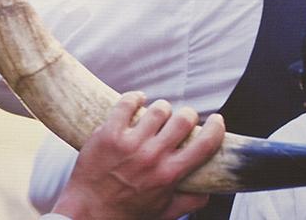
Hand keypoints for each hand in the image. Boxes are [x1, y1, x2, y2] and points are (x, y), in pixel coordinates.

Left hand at [51, 92, 225, 219]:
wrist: (87, 215)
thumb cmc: (127, 215)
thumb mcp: (164, 213)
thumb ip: (190, 202)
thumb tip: (209, 191)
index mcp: (170, 175)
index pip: (206, 143)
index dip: (217, 127)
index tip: (217, 121)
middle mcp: (152, 157)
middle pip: (184, 119)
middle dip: (189, 115)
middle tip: (183, 119)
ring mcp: (130, 144)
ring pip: (159, 109)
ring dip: (163, 109)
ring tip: (158, 115)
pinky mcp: (108, 134)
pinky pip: (127, 103)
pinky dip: (135, 98)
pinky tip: (138, 101)